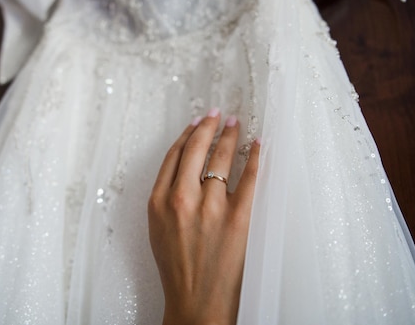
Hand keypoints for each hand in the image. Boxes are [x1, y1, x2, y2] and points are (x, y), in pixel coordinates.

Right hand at [148, 108, 259, 324]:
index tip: (196, 123)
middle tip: (218, 114)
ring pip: (222, 159)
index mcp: (159, 201)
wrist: (196, 300)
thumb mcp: (157, 228)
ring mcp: (211, 207)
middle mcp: (182, 199)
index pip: (174, 155)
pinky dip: (255, 158)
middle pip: (197, 150)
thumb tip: (184, 167)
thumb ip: (165, 196)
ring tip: (236, 125)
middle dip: (209, 126)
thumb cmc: (176, 267)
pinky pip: (249, 178)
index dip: (187, 134)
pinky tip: (257, 146)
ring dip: (230, 137)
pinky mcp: (237, 218)